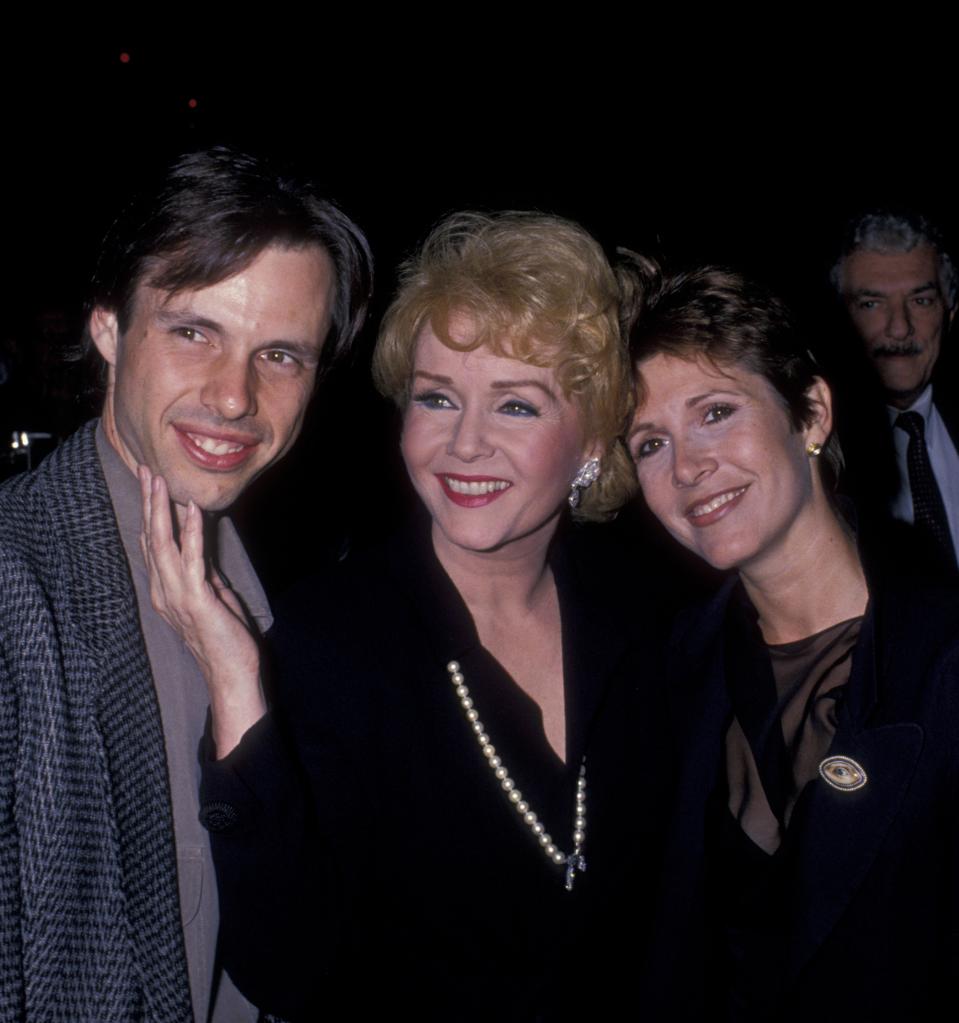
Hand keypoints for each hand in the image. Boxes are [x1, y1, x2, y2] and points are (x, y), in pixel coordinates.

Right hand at [139, 466, 266, 756]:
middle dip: (149, 501)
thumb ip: (204, 574)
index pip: (153, 544)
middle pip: (151, 537)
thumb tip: (203, 552)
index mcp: (165, 589)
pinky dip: (193, 532)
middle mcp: (163, 590)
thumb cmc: (224, 638)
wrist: (231, 674)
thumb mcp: (213, 597)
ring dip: (162, 509)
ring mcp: (176, 595)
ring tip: (160, 479)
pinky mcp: (197, 600)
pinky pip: (193, 560)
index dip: (150, 512)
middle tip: (145, 468)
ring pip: (164, 544)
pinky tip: (193, 510)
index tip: (149, 483)